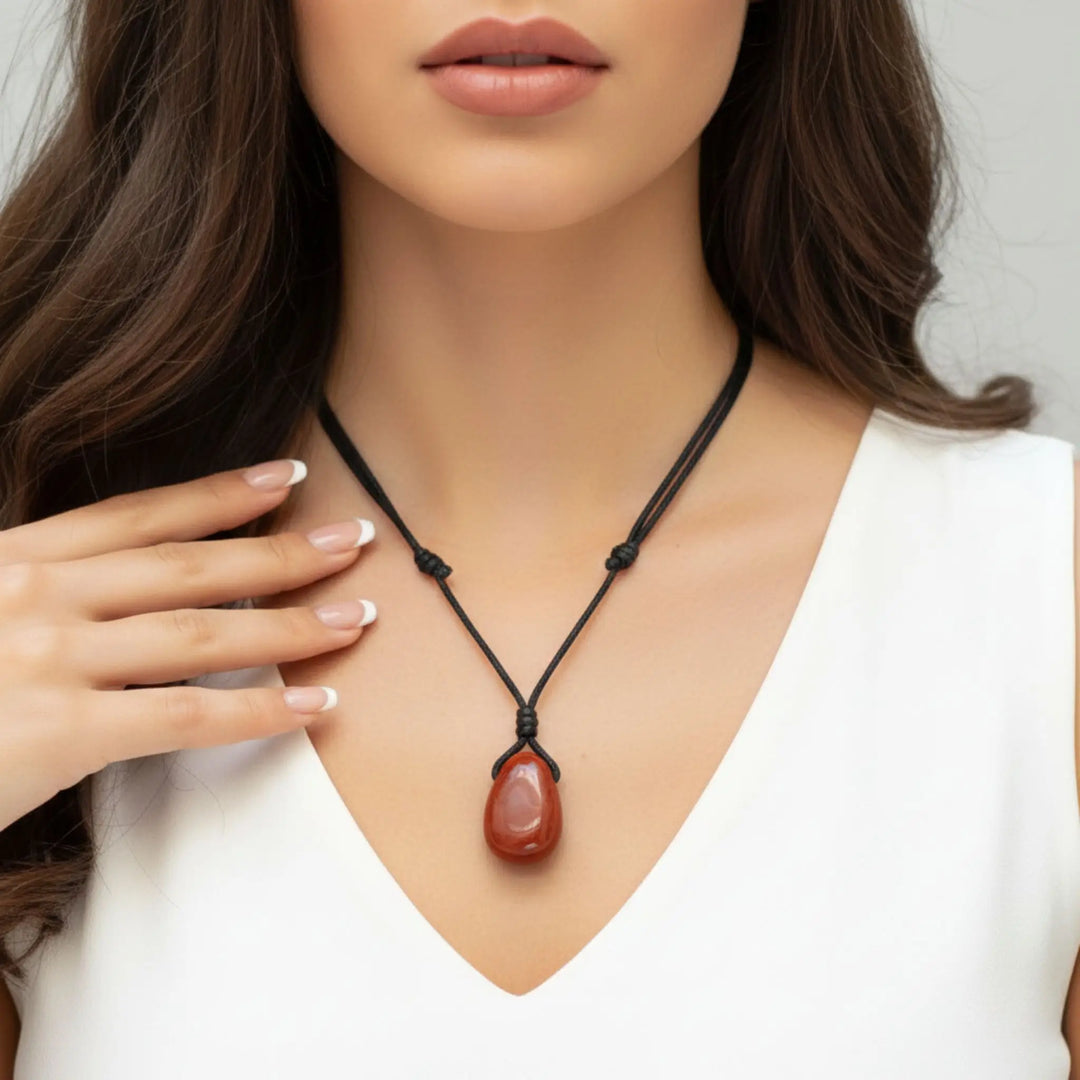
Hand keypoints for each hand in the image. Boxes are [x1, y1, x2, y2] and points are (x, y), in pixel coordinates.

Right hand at [0, 458, 376, 831]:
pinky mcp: (57, 733)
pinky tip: (317, 705)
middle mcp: (36, 594)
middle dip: (282, 550)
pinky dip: (262, 712)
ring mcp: (47, 659)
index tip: (286, 474)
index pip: (138, 516)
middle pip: (189, 565)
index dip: (220, 494)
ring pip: (203, 634)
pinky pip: (187, 719)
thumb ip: (37, 588)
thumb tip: (110, 588)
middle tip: (356, 539)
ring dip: (292, 624)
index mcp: (13, 557)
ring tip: (356, 617)